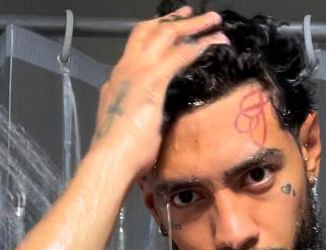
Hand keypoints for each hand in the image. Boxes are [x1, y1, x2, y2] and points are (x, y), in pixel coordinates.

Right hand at [91, 5, 228, 172]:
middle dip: (172, 21)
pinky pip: (180, 54)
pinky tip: (214, 42)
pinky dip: (200, 45)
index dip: (155, 36)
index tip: (169, 32)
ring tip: (212, 21)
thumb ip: (143, 117)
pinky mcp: (152, 80)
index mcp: (117, 82)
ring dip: (192, 26)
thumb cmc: (121, 155)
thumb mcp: (132, 128)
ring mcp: (137, 72)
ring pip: (167, 35)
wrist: (111, 159)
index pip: (137, 50)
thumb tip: (156, 122)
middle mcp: (125, 70)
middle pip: (149, 32)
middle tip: (190, 14)